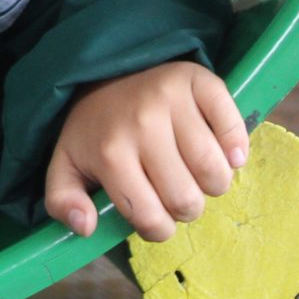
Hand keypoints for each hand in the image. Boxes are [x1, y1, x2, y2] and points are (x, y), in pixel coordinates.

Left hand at [43, 61, 249, 240]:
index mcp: (110, 152)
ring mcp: (173, 100)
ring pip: (214, 171)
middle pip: (187, 200)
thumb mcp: (65, 164)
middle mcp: (142, 124)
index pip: (152, 219)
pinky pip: (232, 128)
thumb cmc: (94, 129)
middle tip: (174, 188)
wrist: (108, 69)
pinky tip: (223, 153)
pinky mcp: (200, 82)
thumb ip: (62, 202)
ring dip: (212, 183)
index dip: (158, 228)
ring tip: (195, 171)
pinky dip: (236, 149)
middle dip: (185, 208)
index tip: (154, 212)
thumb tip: (86, 227)